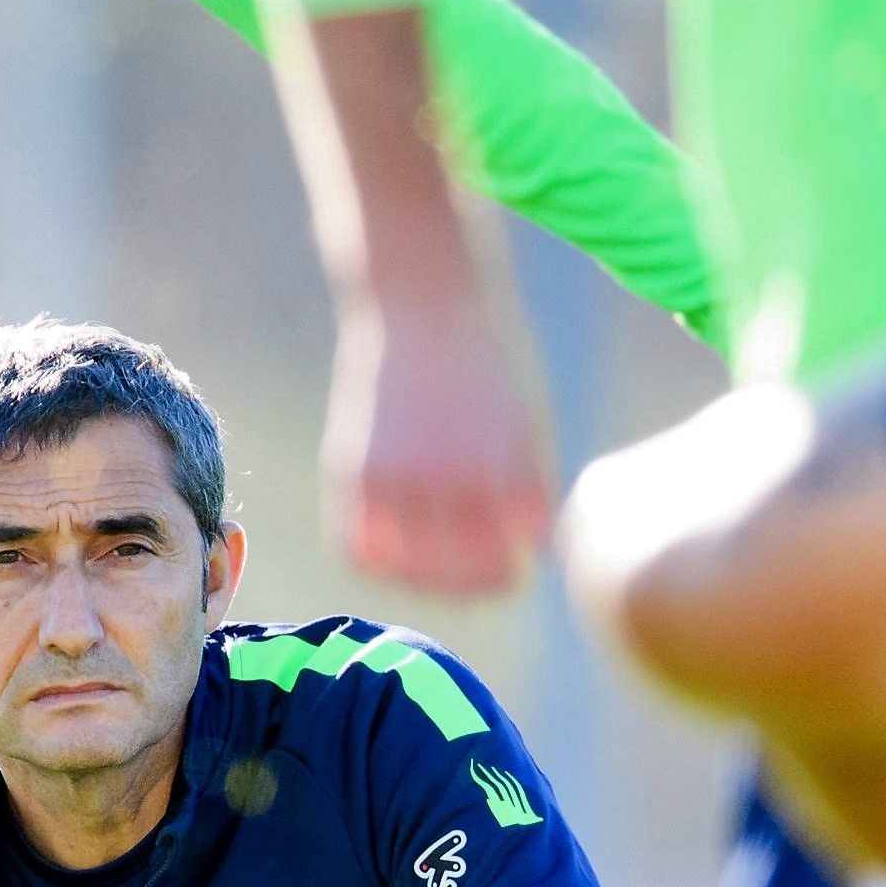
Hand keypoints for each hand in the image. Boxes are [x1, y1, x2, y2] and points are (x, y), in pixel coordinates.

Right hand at [329, 302, 552, 598]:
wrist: (426, 299)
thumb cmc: (489, 362)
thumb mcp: (531, 425)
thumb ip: (529, 493)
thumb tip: (530, 556)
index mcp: (512, 475)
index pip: (513, 564)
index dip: (512, 575)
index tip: (511, 567)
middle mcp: (458, 485)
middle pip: (465, 580)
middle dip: (475, 587)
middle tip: (474, 579)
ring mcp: (403, 479)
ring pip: (412, 575)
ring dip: (427, 583)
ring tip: (434, 570)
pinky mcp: (355, 470)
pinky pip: (360, 548)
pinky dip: (377, 562)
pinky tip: (393, 552)